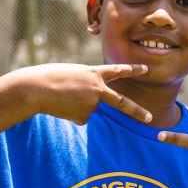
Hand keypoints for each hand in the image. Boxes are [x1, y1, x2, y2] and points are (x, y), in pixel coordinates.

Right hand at [16, 63, 151, 124]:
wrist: (36, 88)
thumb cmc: (50, 77)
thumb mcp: (73, 75)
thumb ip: (86, 86)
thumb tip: (90, 108)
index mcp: (94, 73)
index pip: (118, 70)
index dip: (133, 69)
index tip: (146, 69)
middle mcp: (97, 88)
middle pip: (122, 103)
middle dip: (137, 111)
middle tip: (150, 119)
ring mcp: (92, 103)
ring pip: (89, 109)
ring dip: (77, 106)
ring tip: (62, 98)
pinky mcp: (84, 116)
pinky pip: (80, 117)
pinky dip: (71, 114)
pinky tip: (61, 107)